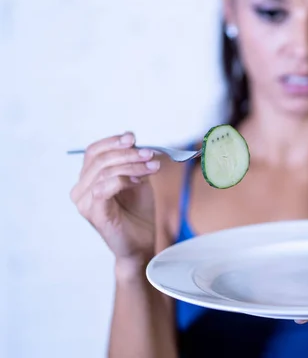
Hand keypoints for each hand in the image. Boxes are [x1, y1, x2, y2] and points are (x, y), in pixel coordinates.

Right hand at [70, 132, 160, 265]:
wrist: (142, 244)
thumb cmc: (139, 213)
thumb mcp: (138, 180)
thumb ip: (133, 163)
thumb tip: (133, 141)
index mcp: (89, 179)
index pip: (94, 151)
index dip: (112, 141)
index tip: (133, 137)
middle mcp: (81, 189)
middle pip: (99, 159)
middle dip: (127, 153)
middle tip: (149, 154)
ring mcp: (84, 202)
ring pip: (104, 171)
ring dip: (131, 165)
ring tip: (152, 166)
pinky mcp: (93, 213)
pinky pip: (103, 188)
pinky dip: (123, 180)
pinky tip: (139, 181)